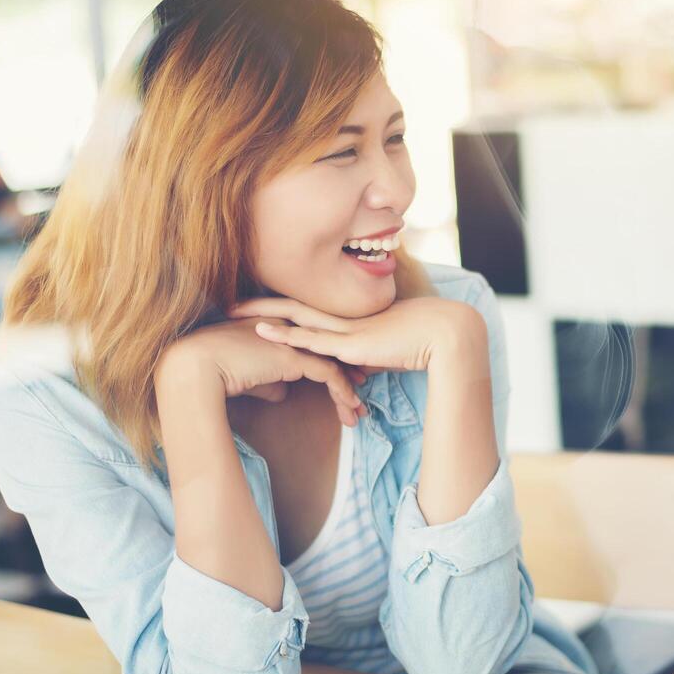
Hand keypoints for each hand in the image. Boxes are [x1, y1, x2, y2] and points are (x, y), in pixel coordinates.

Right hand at [157, 316, 367, 426]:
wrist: (195, 367)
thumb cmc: (214, 371)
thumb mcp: (247, 375)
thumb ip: (268, 380)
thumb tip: (281, 392)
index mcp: (275, 324)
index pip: (312, 340)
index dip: (329, 359)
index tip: (344, 378)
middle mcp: (287, 326)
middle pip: (329, 347)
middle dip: (349, 369)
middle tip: (362, 389)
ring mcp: (292, 339)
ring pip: (333, 362)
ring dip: (348, 388)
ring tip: (358, 412)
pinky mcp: (294, 357)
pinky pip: (328, 375)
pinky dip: (342, 393)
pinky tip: (349, 409)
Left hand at [228, 296, 486, 374]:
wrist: (445, 335)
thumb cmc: (421, 343)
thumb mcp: (385, 351)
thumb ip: (366, 358)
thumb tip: (355, 372)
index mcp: (349, 318)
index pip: (308, 309)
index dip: (280, 305)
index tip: (255, 305)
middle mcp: (343, 318)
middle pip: (293, 305)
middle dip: (260, 303)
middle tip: (228, 301)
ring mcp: (345, 328)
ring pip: (295, 317)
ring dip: (262, 313)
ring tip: (231, 311)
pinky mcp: (350, 343)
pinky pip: (311, 339)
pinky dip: (284, 335)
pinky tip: (261, 331)